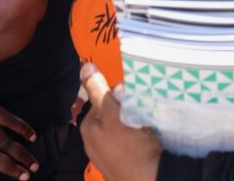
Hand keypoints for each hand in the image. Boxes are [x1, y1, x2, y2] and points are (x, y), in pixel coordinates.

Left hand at [80, 63, 160, 180]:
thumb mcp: (112, 114)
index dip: (117, 94)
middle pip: (110, 115)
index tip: (132, 95)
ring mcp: (108, 157)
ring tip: (147, 125)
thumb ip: (98, 90)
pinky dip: (138, 140)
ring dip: (133, 124)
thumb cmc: (130, 148)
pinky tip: (148, 140)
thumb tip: (85, 66)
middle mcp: (93, 144)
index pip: (100, 99)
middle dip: (124, 109)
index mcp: (88, 128)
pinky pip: (130, 145)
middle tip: (141, 109)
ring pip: (121, 130)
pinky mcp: (122, 167)